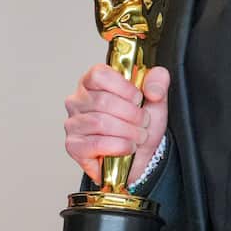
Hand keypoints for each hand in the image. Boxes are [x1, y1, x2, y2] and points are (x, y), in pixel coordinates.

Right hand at [64, 64, 169, 185]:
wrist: (140, 156)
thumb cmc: (139, 125)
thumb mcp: (154, 99)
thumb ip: (158, 82)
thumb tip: (152, 89)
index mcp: (92, 83)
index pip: (99, 74)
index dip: (124, 87)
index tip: (138, 98)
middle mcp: (77, 101)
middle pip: (103, 101)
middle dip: (132, 114)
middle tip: (143, 122)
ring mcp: (73, 123)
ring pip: (100, 123)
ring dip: (128, 132)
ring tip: (138, 136)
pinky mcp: (74, 146)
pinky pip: (96, 144)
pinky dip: (119, 146)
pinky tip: (128, 147)